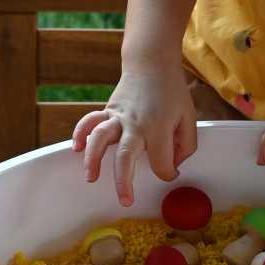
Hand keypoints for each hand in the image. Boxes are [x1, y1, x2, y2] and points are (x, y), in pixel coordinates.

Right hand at [72, 66, 196, 208]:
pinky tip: (75, 148)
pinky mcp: (108, 110)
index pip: (161, 162)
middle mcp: (136, 124)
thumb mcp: (189, 118)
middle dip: (124, 181)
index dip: (168, 173)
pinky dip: (79, 133)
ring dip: (93, 159)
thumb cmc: (172, 92)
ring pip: (100, 138)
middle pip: (125, 156)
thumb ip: (186, 145)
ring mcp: (118, 116)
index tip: (170, 173)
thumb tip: (173, 165)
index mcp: (159, 128)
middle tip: (124, 200)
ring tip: (91, 177)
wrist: (152, 63)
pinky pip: (89, 121)